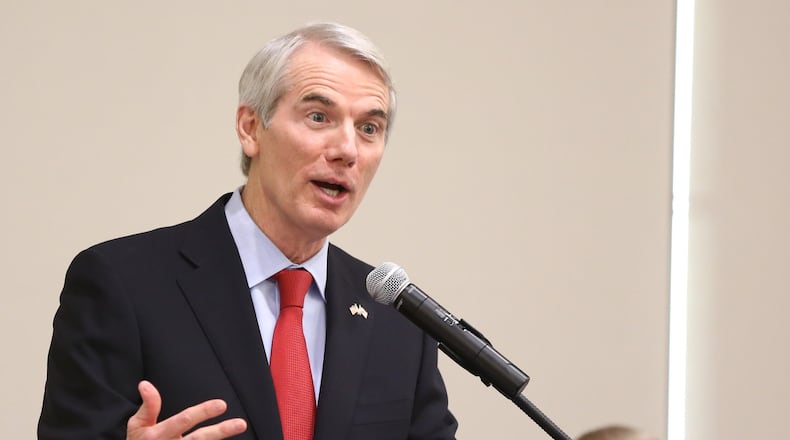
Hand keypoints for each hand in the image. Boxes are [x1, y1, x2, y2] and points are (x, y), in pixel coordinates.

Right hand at [127, 380, 247, 438]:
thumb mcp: (137, 425)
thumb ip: (148, 406)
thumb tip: (145, 384)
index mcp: (157, 435)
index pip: (183, 421)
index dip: (202, 412)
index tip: (222, 405)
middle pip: (199, 439)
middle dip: (220, 431)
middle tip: (240, 423)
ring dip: (221, 436)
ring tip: (240, 427)